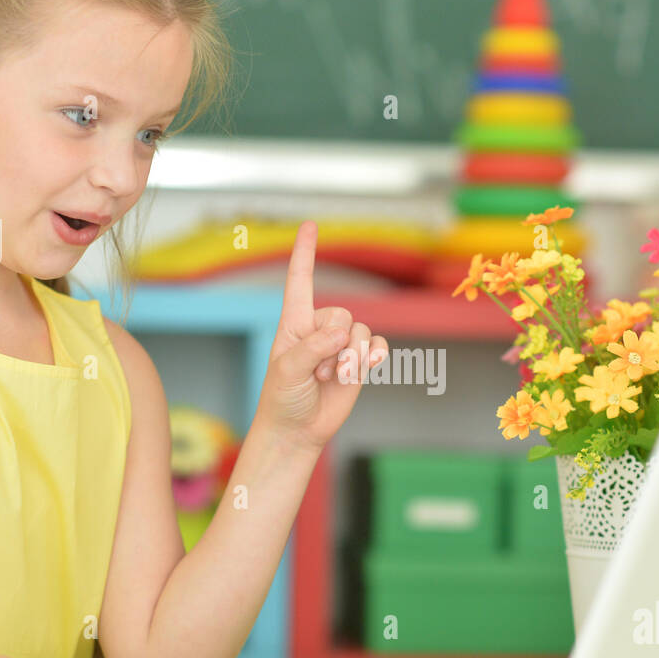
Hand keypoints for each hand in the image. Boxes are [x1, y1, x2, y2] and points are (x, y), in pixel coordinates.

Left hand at [256, 221, 387, 450]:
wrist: (297, 432)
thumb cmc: (282, 400)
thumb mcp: (289, 370)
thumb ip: (313, 347)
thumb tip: (342, 332)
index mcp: (293, 324)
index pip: (300, 281)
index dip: (305, 253)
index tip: (309, 225)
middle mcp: (318, 330)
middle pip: (342, 313)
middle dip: (335, 344)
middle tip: (318, 373)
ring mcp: (339, 346)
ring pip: (360, 331)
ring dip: (349, 358)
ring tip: (330, 379)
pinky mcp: (357, 362)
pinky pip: (376, 345)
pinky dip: (373, 355)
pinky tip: (365, 367)